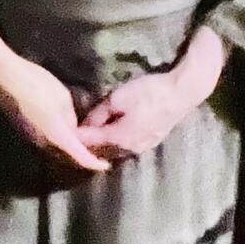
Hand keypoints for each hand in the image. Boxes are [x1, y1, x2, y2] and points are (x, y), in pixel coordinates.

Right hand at [0, 14, 108, 172]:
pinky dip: (57, 144)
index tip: (105, 166)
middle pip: (66, 158)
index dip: (93, 163)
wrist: (3, 77)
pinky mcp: (23, 131)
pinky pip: (44, 143)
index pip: (79, 156)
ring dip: (68, 152)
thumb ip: (69, 117)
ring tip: (82, 146)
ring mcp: (30, 138)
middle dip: (81, 158)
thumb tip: (72, 128)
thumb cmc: (35, 83)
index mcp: (56, 134)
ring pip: (54, 151)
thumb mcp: (61, 97)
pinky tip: (63, 135)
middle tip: (97, 155)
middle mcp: (42, 143)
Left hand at [76, 26, 226, 161]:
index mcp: (121, 139)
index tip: (62, 134)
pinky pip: (127, 145)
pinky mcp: (152, 140)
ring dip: (102, 144)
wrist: (182, 93)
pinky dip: (115, 141)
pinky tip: (110, 133)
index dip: (76, 137)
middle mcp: (131, 149)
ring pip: (116, 149)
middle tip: (73, 137)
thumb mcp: (118, 98)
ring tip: (88, 136)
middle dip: (88, 144)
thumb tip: (86, 124)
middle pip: (103, 150)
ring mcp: (143, 147)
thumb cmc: (149, 93)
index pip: (91, 141)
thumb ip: (99, 113)